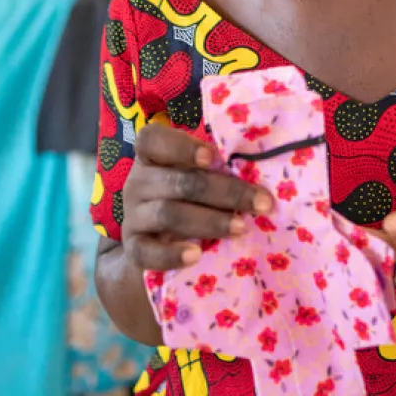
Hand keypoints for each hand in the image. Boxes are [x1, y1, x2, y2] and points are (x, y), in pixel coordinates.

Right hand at [121, 123, 272, 271]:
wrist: (158, 242)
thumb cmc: (189, 197)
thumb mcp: (198, 175)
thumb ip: (218, 167)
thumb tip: (261, 169)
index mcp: (153, 155)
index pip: (153, 140)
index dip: (181, 146)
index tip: (212, 156)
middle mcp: (139, 182)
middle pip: (179, 182)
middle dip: (225, 192)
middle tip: (260, 203)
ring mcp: (133, 216)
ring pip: (168, 214)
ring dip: (209, 221)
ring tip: (240, 228)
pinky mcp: (134, 248)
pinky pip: (147, 253)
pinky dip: (171, 255)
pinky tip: (196, 255)